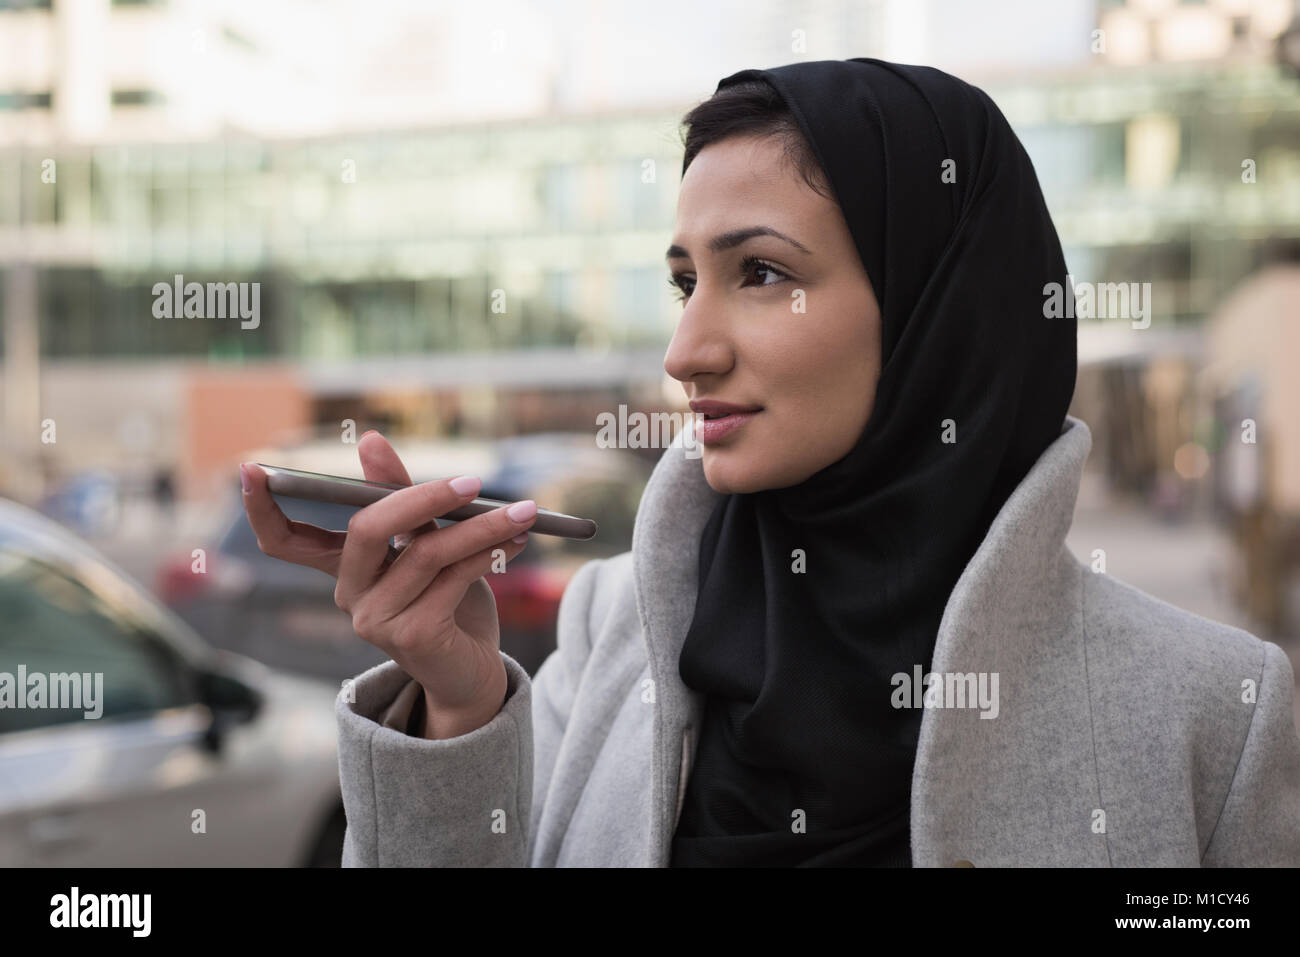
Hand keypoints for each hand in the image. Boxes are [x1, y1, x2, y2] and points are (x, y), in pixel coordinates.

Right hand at [238, 431, 537, 736]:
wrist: (473, 669)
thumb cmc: (448, 599)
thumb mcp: (426, 542)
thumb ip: (401, 497)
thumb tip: (369, 440)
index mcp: (343, 567)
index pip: (284, 540)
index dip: (262, 508)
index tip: (250, 469)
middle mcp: (349, 594)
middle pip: (366, 529)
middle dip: (421, 496)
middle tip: (472, 480)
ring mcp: (374, 619)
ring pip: (423, 552)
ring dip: (480, 527)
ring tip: (522, 512)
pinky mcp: (411, 635)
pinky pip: (451, 578)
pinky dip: (488, 554)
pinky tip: (516, 542)